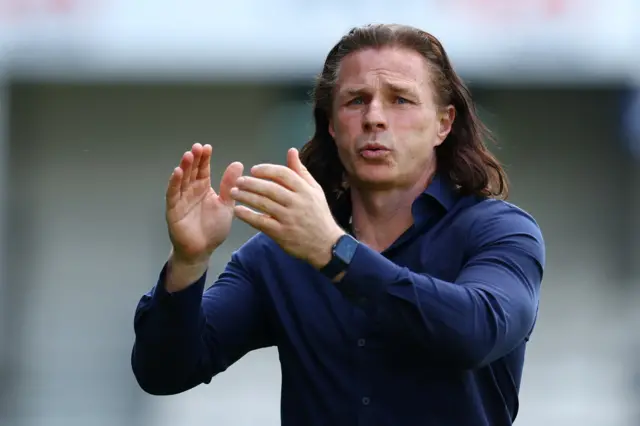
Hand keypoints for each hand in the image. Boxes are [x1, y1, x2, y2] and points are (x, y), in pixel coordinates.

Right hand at [165, 143, 243, 264]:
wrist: (202, 250)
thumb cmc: (213, 229)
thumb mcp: (226, 205)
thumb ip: (229, 185)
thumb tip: (238, 164)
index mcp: (203, 188)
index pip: (203, 170)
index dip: (204, 159)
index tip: (207, 147)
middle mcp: (191, 191)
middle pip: (191, 171)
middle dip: (194, 159)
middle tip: (197, 147)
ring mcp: (181, 199)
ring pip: (181, 180)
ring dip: (184, 167)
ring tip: (188, 155)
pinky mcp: (173, 210)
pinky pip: (173, 194)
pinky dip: (174, 183)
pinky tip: (177, 172)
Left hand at [230, 148, 345, 268]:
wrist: (326, 245)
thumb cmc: (318, 215)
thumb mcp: (315, 190)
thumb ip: (301, 171)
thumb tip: (291, 151)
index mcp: (305, 190)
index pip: (284, 174)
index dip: (266, 170)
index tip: (253, 170)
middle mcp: (297, 203)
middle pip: (271, 189)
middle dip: (251, 183)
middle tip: (238, 181)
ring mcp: (289, 219)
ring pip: (264, 204)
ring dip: (246, 197)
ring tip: (233, 192)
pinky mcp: (282, 234)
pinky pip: (261, 222)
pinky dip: (248, 216)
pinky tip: (238, 211)